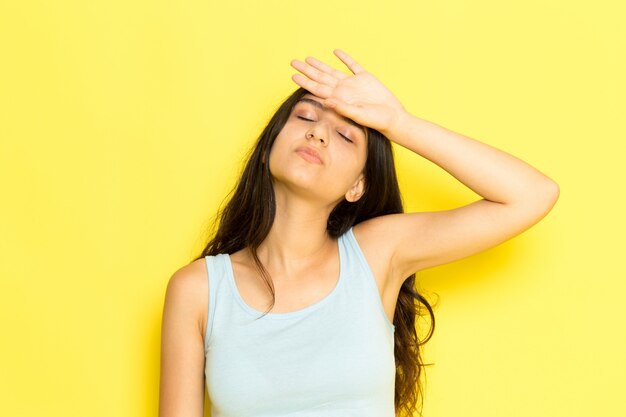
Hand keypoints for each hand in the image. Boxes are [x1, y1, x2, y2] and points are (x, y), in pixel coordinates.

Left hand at [290, 49, 406, 136]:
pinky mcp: (365, 77)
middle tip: (293, 62)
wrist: (392, 118)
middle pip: (320, 77)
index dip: (305, 82)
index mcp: (339, 98)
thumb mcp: (358, 115)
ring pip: (332, 71)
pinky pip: (352, 65)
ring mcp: (353, 83)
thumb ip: (342, 108)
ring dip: (320, 64)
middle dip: (306, 70)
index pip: (317, 88)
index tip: (293, 76)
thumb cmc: (376, 121)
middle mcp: (343, 90)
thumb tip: (326, 101)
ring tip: (308, 59)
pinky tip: (336, 52)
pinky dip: (344, 58)